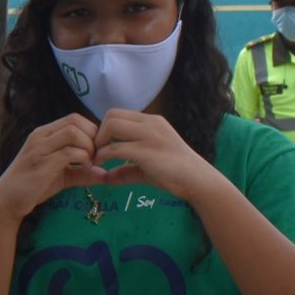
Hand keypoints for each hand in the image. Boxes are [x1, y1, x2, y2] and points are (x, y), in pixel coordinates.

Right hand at [0, 113, 104, 223]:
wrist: (6, 201)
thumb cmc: (32, 187)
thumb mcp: (61, 176)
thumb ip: (82, 173)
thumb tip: (104, 174)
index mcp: (44, 134)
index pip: (74, 118)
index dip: (91, 130)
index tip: (96, 150)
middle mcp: (41, 136)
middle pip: (76, 121)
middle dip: (93, 136)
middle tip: (96, 155)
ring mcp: (40, 148)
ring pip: (73, 132)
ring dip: (88, 146)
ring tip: (90, 162)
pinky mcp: (42, 163)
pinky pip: (69, 152)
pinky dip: (83, 159)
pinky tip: (85, 169)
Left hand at [90, 109, 212, 199]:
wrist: (198, 181)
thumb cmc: (175, 174)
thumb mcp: (146, 168)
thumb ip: (125, 170)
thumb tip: (104, 177)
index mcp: (151, 122)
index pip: (117, 113)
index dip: (103, 128)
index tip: (100, 147)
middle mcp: (150, 124)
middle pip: (111, 115)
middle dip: (98, 133)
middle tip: (97, 152)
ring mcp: (149, 136)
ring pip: (111, 126)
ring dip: (98, 143)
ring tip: (97, 159)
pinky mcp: (147, 152)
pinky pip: (115, 148)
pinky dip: (103, 156)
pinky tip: (101, 168)